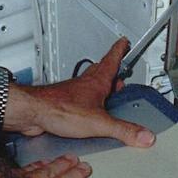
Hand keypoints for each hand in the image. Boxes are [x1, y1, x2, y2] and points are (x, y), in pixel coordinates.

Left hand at [7, 38, 155, 147]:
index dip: (119, 49)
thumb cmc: (59, 109)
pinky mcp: (64, 104)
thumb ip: (123, 130)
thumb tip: (145, 135)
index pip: (111, 59)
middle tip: (119, 68)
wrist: (33, 112)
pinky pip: (80, 99)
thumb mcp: (99, 123)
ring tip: (107, 91)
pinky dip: (88, 101)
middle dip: (112, 69)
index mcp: (97, 81)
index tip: (124, 41)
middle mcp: (85, 84)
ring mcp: (73, 93)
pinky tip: (88, 111)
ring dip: (100, 85)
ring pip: (90, 84)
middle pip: (101, 70)